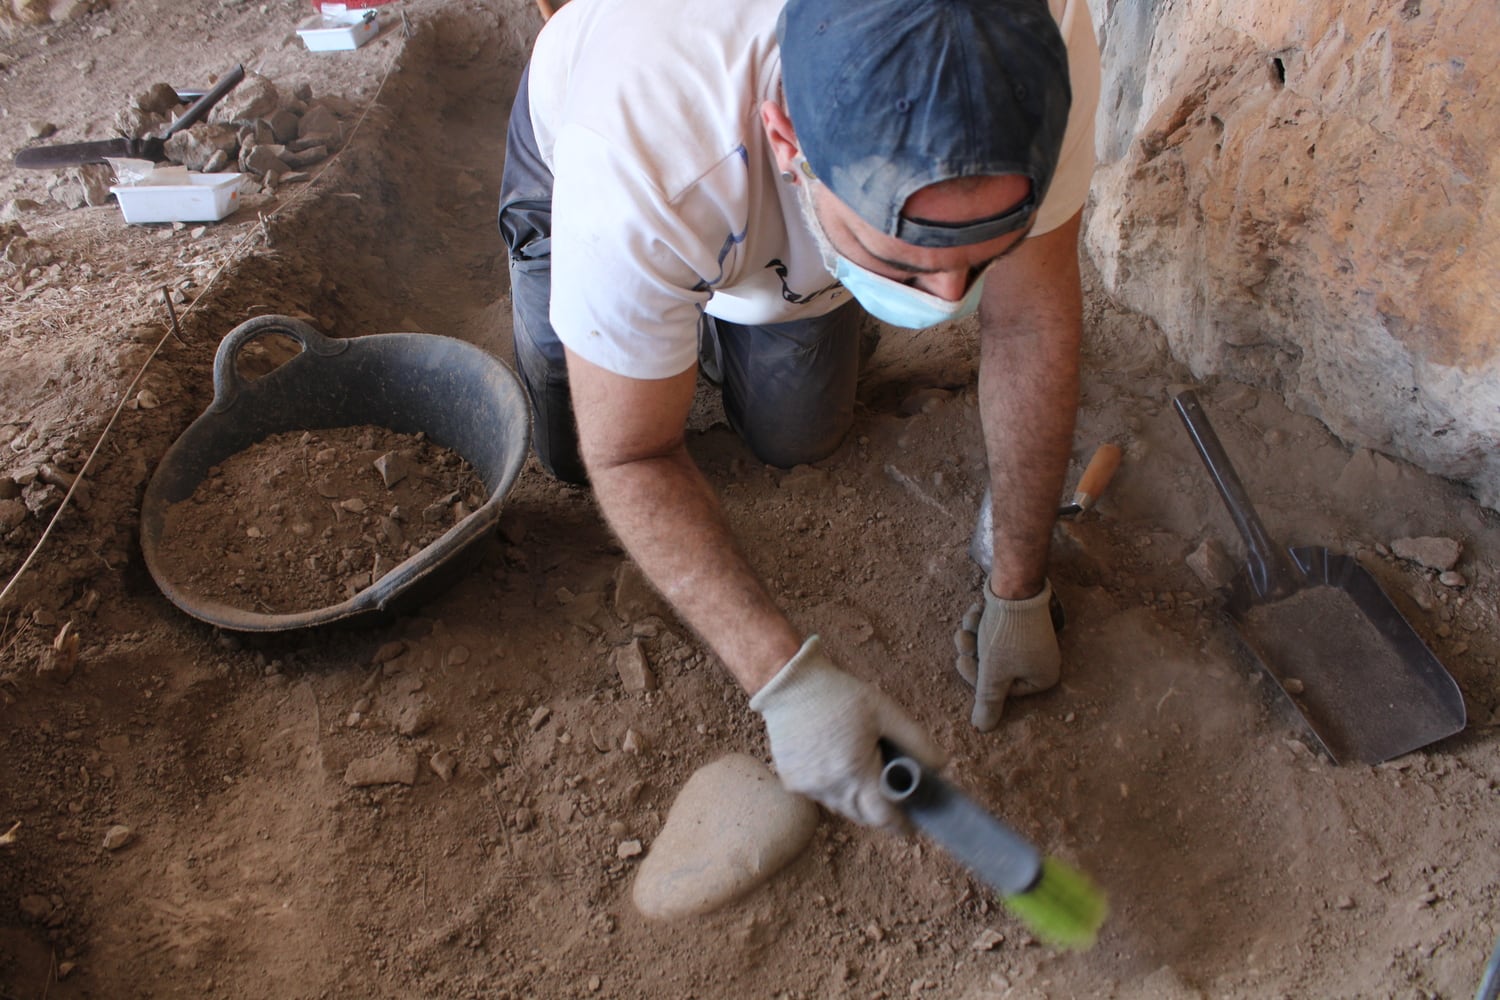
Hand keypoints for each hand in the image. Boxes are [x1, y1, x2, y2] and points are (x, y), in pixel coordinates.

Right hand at [750, 636, 944, 826]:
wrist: (789, 684)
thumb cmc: (839, 696)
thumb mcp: (885, 711)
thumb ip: (916, 740)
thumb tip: (940, 766)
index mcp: (855, 772)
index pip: (883, 817)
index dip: (901, 824)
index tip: (912, 824)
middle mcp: (830, 787)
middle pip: (862, 816)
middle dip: (880, 812)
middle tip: (892, 796)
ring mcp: (808, 787)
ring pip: (840, 808)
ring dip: (855, 800)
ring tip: (864, 776)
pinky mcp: (791, 781)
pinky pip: (820, 795)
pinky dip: (833, 788)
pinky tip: (836, 765)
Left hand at [954, 579, 1060, 730]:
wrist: (1016, 584)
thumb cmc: (1007, 634)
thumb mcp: (993, 673)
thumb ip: (988, 702)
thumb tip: (982, 729)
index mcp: (1043, 678)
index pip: (1003, 691)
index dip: (978, 677)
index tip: (964, 661)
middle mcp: (1041, 661)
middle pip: (996, 669)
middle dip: (974, 654)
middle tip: (961, 641)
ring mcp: (1032, 641)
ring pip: (992, 648)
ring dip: (974, 636)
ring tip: (968, 623)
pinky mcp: (1022, 623)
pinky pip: (997, 631)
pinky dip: (983, 623)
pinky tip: (976, 610)